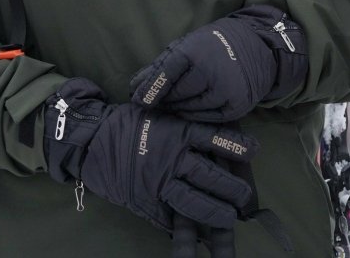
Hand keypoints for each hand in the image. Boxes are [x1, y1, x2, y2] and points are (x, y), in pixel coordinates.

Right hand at [43, 78, 256, 231]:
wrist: (95, 141)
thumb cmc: (135, 122)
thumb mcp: (165, 113)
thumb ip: (189, 123)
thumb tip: (221, 133)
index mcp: (178, 132)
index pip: (214, 138)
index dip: (236, 146)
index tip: (255, 151)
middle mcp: (172, 158)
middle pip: (209, 176)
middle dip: (231, 188)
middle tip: (246, 197)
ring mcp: (159, 181)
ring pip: (192, 201)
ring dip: (214, 212)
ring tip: (230, 219)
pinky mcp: (146, 200)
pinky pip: (168, 217)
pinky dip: (183, 227)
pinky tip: (199, 235)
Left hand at [131, 6, 307, 121]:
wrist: (259, 48)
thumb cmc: (215, 45)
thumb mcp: (189, 45)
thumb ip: (162, 66)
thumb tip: (134, 88)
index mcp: (196, 51)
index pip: (167, 72)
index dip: (151, 87)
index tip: (137, 100)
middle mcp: (211, 71)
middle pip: (176, 94)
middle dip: (163, 100)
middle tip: (155, 103)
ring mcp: (225, 91)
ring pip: (189, 109)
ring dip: (177, 109)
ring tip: (172, 105)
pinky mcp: (235, 107)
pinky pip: (205, 118)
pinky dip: (194, 115)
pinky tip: (190, 109)